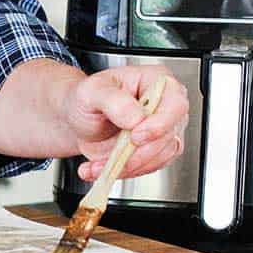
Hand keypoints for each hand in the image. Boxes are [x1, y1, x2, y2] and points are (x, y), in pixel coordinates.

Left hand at [63, 66, 188, 181]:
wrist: (77, 120)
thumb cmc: (87, 99)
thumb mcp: (91, 92)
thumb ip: (114, 100)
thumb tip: (136, 117)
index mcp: (155, 81)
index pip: (175, 104)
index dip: (160, 124)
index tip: (136, 136)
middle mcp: (164, 106)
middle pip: (169, 135)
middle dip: (138, 152)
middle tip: (112, 156)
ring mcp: (162, 130)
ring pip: (160, 156)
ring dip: (127, 166)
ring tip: (97, 165)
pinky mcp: (154, 152)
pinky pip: (148, 168)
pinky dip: (123, 172)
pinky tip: (100, 168)